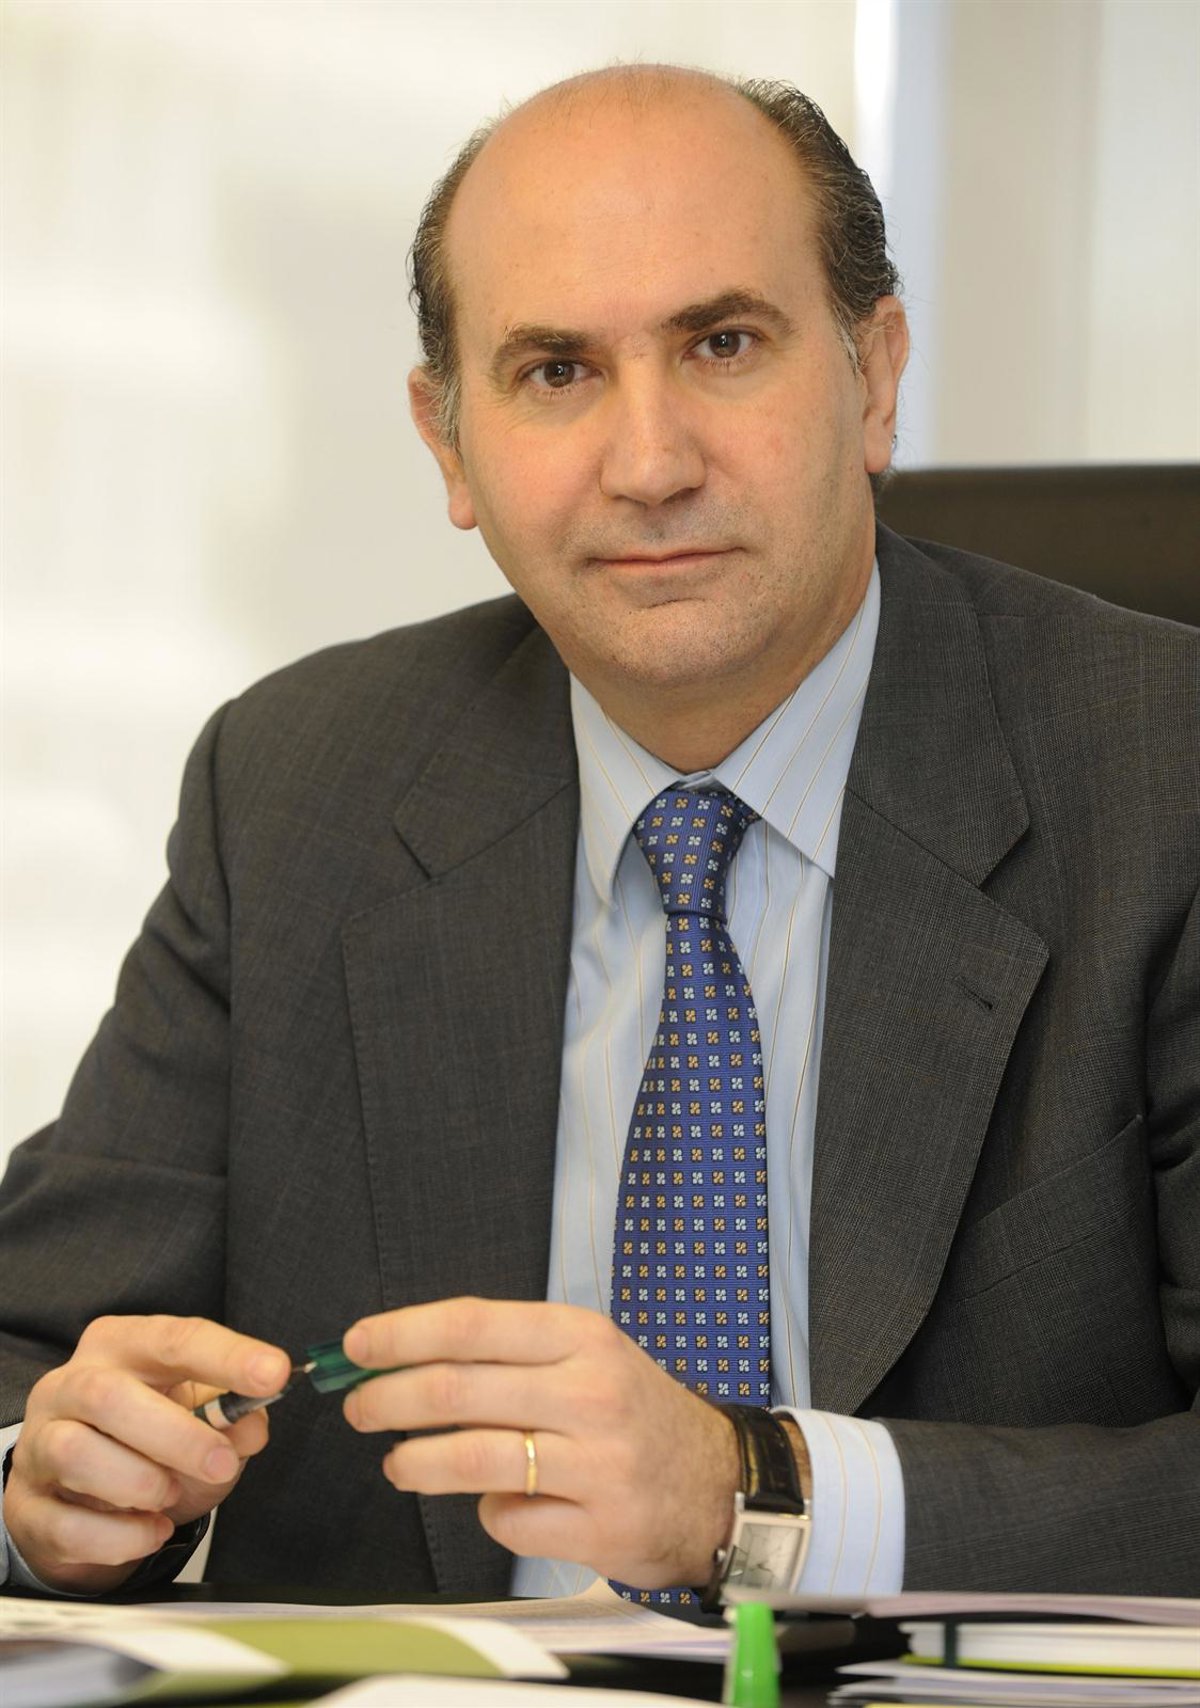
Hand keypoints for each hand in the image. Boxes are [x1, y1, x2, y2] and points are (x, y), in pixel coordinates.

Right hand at [5, 1315, 290, 1592]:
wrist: (83, 1499)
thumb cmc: (147, 1443)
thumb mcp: (201, 1422)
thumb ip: (231, 1421)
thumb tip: (252, 1425)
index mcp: (121, 1346)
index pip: (173, 1338)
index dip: (227, 1355)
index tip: (272, 1374)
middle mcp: (71, 1384)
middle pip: (110, 1395)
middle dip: (177, 1435)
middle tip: (220, 1464)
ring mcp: (39, 1443)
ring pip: (77, 1454)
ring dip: (140, 1483)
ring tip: (170, 1496)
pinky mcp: (26, 1504)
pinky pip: (67, 1523)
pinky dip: (120, 1536)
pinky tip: (151, 1530)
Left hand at [342, 1297, 740, 1590]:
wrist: (719, 1481)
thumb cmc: (634, 1411)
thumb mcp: (589, 1355)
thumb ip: (509, 1355)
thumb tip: (405, 1357)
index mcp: (582, 1337)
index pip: (473, 1325)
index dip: (404, 1333)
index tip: (357, 1346)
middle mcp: (590, 1393)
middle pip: (459, 1391)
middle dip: (389, 1399)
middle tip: (359, 1407)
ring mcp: (598, 1463)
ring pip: (475, 1460)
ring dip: (416, 1462)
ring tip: (397, 1464)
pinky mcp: (600, 1528)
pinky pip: (511, 1520)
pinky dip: (488, 1514)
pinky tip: (495, 1502)